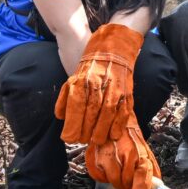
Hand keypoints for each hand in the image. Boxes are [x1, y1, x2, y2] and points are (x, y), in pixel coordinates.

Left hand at [55, 24, 142, 144]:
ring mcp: (113, 89)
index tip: (69, 137)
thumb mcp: (72, 79)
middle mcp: (97, 85)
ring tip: (96, 140)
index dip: (72, 127)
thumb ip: (64, 99)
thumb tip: (61, 118)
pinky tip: (113, 135)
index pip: (75, 109)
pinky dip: (118, 126)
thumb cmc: (90, 67)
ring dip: (101, 132)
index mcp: (81, 82)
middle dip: (86, 132)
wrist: (113, 49)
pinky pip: (123, 112)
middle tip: (83, 140)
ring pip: (107, 115)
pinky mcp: (126, 92)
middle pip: (90, 115)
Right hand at [84, 112, 158, 188]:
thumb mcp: (145, 152)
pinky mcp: (92, 155)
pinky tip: (107, 169)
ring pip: (111, 180)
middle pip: (125, 182)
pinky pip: (97, 175)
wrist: (115, 119)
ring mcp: (106, 154)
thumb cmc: (130, 137)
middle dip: (128, 187)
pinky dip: (102, 176)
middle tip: (129, 185)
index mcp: (138, 152)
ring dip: (116, 182)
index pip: (141, 176)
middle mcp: (122, 153)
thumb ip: (149, 172)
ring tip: (119, 174)